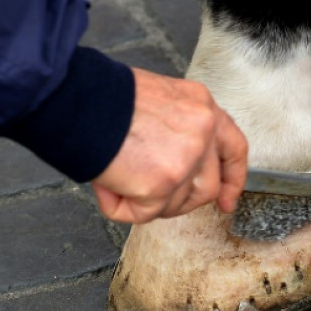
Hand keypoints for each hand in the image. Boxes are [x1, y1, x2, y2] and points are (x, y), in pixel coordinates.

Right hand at [91, 67, 247, 223]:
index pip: (233, 148)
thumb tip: (175, 163)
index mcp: (202, 106)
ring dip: (146, 201)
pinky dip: (119, 206)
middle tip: (154, 198)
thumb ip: (177, 128)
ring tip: (118, 175)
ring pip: (175, 204)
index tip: (227, 200)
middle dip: (182, 201)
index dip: (232, 179)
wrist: (76, 99)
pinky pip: (142, 213)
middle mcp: (201, 131)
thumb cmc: (104, 96)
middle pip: (208, 186)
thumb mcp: (158, 99)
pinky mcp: (161, 184)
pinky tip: (106, 183)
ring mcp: (185, 159)